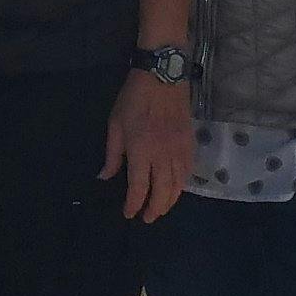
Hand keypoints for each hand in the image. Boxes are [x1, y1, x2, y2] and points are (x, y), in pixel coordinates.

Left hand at [106, 71, 193, 222]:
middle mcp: (163, 155)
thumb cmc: (134, 100)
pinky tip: (175, 189)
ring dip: (170, 201)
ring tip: (161, 208)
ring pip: (178, 185)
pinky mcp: (190, 144)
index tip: (129, 213)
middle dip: (155, 209)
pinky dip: (182, 185)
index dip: (134, 204)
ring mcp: (179, 150)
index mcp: (141, 151)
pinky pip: (188, 172)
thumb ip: (112, 155)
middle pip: (162, 192)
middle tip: (147, 218)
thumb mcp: (115, 125)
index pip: (139, 187)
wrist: (162, 77)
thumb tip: (104, 178)